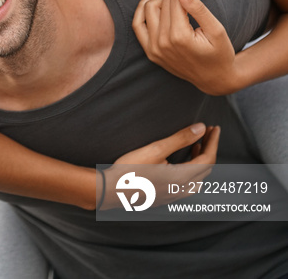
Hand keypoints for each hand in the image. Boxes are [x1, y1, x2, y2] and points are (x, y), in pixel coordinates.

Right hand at [98, 123, 219, 209]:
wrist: (111, 191)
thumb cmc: (131, 169)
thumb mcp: (156, 149)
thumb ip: (180, 139)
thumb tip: (201, 128)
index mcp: (182, 178)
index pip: (208, 159)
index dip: (213, 142)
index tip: (214, 128)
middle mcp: (182, 190)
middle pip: (206, 170)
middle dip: (209, 149)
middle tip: (208, 132)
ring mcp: (174, 196)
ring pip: (198, 180)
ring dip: (201, 161)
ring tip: (196, 145)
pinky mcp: (166, 198)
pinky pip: (188, 185)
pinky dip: (192, 170)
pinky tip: (182, 162)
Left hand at [132, 0, 237, 93]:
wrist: (215, 79)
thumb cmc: (220, 54)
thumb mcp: (216, 30)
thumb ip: (198, 9)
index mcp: (179, 36)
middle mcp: (161, 42)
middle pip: (164, 0)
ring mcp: (153, 48)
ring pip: (149, 8)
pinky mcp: (150, 51)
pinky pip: (138, 25)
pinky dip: (141, 9)